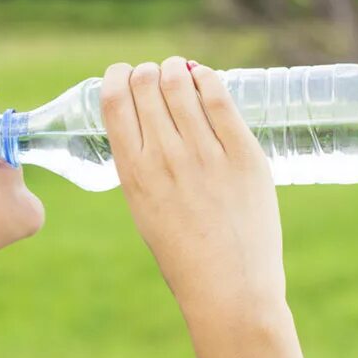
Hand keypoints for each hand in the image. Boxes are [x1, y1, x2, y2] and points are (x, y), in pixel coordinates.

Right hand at [100, 56, 285, 320]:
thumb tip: (150, 120)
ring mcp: (205, 154)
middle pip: (147, 85)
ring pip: (181, 84)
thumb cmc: (183, 253)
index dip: (116, 77)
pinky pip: (220, 98)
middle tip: (154, 75)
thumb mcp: (144, 208)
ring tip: (178, 72)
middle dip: (146, 72)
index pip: (114, 101)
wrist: (228, 287)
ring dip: (175, 70)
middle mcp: (165, 157)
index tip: (122, 74)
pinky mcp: (243, 154)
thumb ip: (142, 167)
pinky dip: (207, 79)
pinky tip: (203, 77)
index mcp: (133, 173)